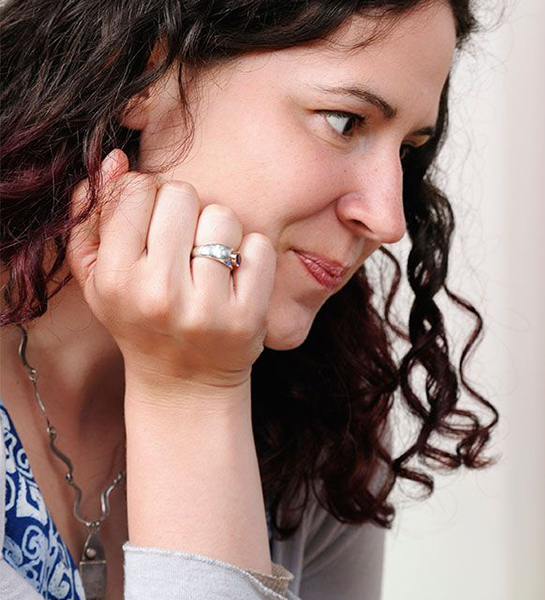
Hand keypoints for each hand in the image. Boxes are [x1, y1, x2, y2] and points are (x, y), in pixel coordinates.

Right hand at [68, 149, 275, 394]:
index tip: (151, 222)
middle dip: (183, 209)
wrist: (184, 382)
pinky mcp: (247, 315)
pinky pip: (259, 246)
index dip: (147, 196)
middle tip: (182, 242)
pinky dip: (252, 254)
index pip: (137, 189)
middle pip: (181, 194)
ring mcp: (205, 306)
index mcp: (114, 277)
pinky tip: (236, 277)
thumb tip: (114, 159)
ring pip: (222, 216)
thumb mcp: (99, 276)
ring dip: (219, 230)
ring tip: (208, 259)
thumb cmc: (138, 317)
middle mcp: (157, 292)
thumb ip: (94, 216)